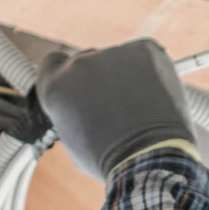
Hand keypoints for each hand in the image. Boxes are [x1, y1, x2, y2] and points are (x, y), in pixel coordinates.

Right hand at [35, 39, 194, 180]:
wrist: (150, 157)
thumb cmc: (111, 159)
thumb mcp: (75, 141)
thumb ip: (72, 113)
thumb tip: (82, 105)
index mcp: (56, 87)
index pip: (53, 64)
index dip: (67, 76)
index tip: (80, 89)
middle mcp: (79, 64)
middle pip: (87, 62)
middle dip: (99, 79)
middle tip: (117, 107)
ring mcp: (112, 53)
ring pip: (118, 61)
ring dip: (126, 78)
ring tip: (141, 109)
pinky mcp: (144, 50)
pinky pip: (145, 56)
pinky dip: (151, 72)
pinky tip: (156, 97)